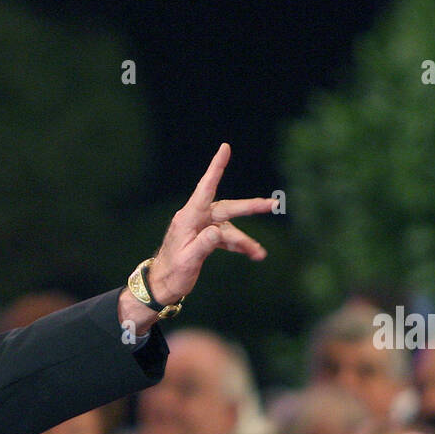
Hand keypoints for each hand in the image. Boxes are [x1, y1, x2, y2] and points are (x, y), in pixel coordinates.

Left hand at [147, 143, 275, 304]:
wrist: (162, 285)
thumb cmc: (172, 272)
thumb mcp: (187, 260)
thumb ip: (202, 245)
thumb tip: (217, 232)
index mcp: (188, 218)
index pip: (205, 188)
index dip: (216, 168)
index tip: (225, 148)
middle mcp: (196, 219)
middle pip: (227, 208)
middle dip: (250, 207)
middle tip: (272, 205)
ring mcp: (202, 228)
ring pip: (230, 228)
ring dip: (245, 241)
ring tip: (259, 254)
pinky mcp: (206, 238)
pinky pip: (227, 238)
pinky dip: (240, 246)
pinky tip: (254, 254)